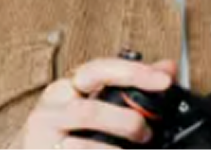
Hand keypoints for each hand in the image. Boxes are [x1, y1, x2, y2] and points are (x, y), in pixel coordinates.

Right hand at [7, 57, 177, 149]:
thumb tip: (167, 68)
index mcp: (67, 87)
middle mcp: (52, 107)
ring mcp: (44, 134)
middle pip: (90, 110)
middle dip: (125, 122)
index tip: (164, 80)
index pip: (100, 69)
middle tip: (146, 134)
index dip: (134, 72)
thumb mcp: (92, 103)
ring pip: (84, 143)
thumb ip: (127, 87)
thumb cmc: (64, 129)